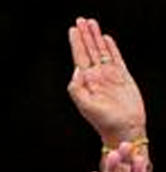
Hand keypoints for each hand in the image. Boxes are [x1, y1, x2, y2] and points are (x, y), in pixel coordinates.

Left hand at [67, 18, 144, 146]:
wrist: (124, 128)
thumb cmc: (103, 121)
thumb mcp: (85, 106)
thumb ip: (76, 88)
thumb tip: (77, 69)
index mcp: (86, 81)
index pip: (79, 56)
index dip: (76, 42)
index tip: (73, 29)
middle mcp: (97, 75)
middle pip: (89, 49)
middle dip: (85, 35)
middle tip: (81, 20)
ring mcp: (110, 75)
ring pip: (102, 50)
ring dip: (96, 36)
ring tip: (92, 23)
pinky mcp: (123, 76)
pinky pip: (116, 58)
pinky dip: (111, 47)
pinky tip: (106, 38)